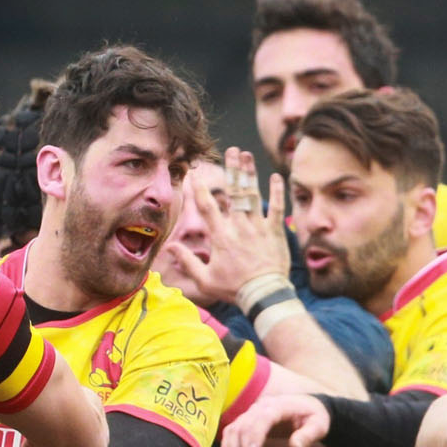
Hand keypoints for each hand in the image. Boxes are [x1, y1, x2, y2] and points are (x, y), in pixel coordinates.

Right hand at [190, 146, 290, 303]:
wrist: (264, 295)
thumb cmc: (234, 289)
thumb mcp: (205, 279)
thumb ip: (187, 261)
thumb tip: (170, 247)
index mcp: (220, 235)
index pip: (206, 205)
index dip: (199, 187)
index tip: (194, 171)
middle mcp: (238, 226)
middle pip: (233, 191)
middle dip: (231, 169)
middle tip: (230, 150)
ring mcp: (258, 227)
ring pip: (252, 194)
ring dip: (249, 173)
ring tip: (246, 155)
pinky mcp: (275, 231)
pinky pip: (276, 207)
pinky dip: (276, 191)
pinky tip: (275, 176)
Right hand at [220, 393, 330, 446]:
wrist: (307, 408)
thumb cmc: (315, 418)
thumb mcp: (319, 426)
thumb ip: (308, 436)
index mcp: (281, 405)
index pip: (265, 417)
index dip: (257, 432)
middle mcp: (262, 406)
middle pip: (246, 424)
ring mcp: (252, 412)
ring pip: (235, 428)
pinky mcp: (247, 420)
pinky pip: (232, 431)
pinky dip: (227, 446)